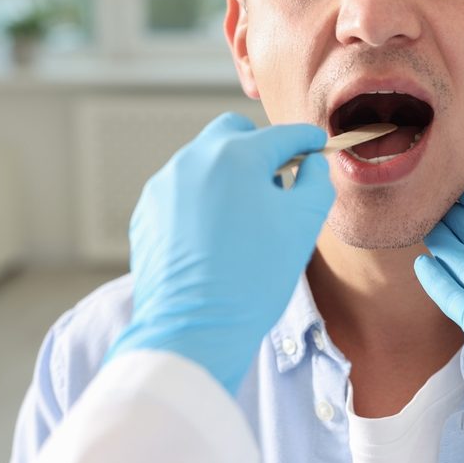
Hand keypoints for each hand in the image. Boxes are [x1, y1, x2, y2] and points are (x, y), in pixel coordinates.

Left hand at [106, 113, 334, 393]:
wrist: (195, 329)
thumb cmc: (253, 276)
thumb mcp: (303, 225)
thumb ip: (316, 182)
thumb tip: (311, 164)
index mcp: (236, 156)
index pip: (281, 135)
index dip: (305, 139)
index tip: (315, 145)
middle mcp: (194, 160)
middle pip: (233, 133)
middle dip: (259, 147)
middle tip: (277, 178)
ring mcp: (165, 186)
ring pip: (204, 162)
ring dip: (229, 176)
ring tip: (246, 215)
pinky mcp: (147, 213)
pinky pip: (181, 192)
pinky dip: (203, 201)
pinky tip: (216, 235)